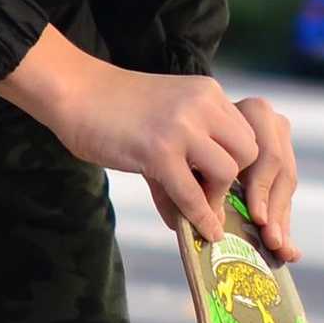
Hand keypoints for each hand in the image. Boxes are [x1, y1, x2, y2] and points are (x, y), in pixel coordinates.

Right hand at [0, 30, 294, 253]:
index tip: (227, 185)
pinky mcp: (159, 150)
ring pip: (227, 172)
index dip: (241, 165)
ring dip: (216, 197)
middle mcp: (202, 105)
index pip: (248, 133)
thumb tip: (203, 218)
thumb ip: (188, 162)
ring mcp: (182, 126)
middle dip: (236, 181)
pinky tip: (200, 230)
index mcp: (208, 94)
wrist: (75, 92)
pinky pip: (191, 193)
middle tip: (213, 196)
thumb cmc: (115, 111)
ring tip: (199, 207)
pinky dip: (200, 217)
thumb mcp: (165, 124)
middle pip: (248, 152)